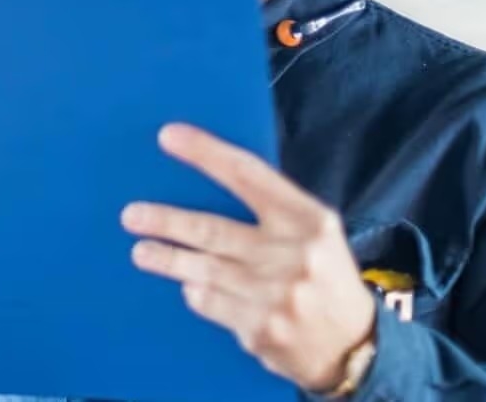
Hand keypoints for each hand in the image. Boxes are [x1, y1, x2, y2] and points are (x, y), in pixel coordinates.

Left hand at [121, 124, 376, 392]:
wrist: (353, 348)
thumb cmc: (324, 276)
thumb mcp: (316, 233)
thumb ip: (272, 209)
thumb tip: (207, 180)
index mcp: (309, 220)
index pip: (248, 175)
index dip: (205, 153)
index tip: (169, 136)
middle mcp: (293, 254)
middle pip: (212, 229)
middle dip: (166, 221)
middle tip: (131, 216)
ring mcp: (275, 295)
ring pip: (202, 269)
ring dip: (166, 258)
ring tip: (141, 251)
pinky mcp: (260, 329)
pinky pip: (209, 302)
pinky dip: (195, 292)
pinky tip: (189, 286)